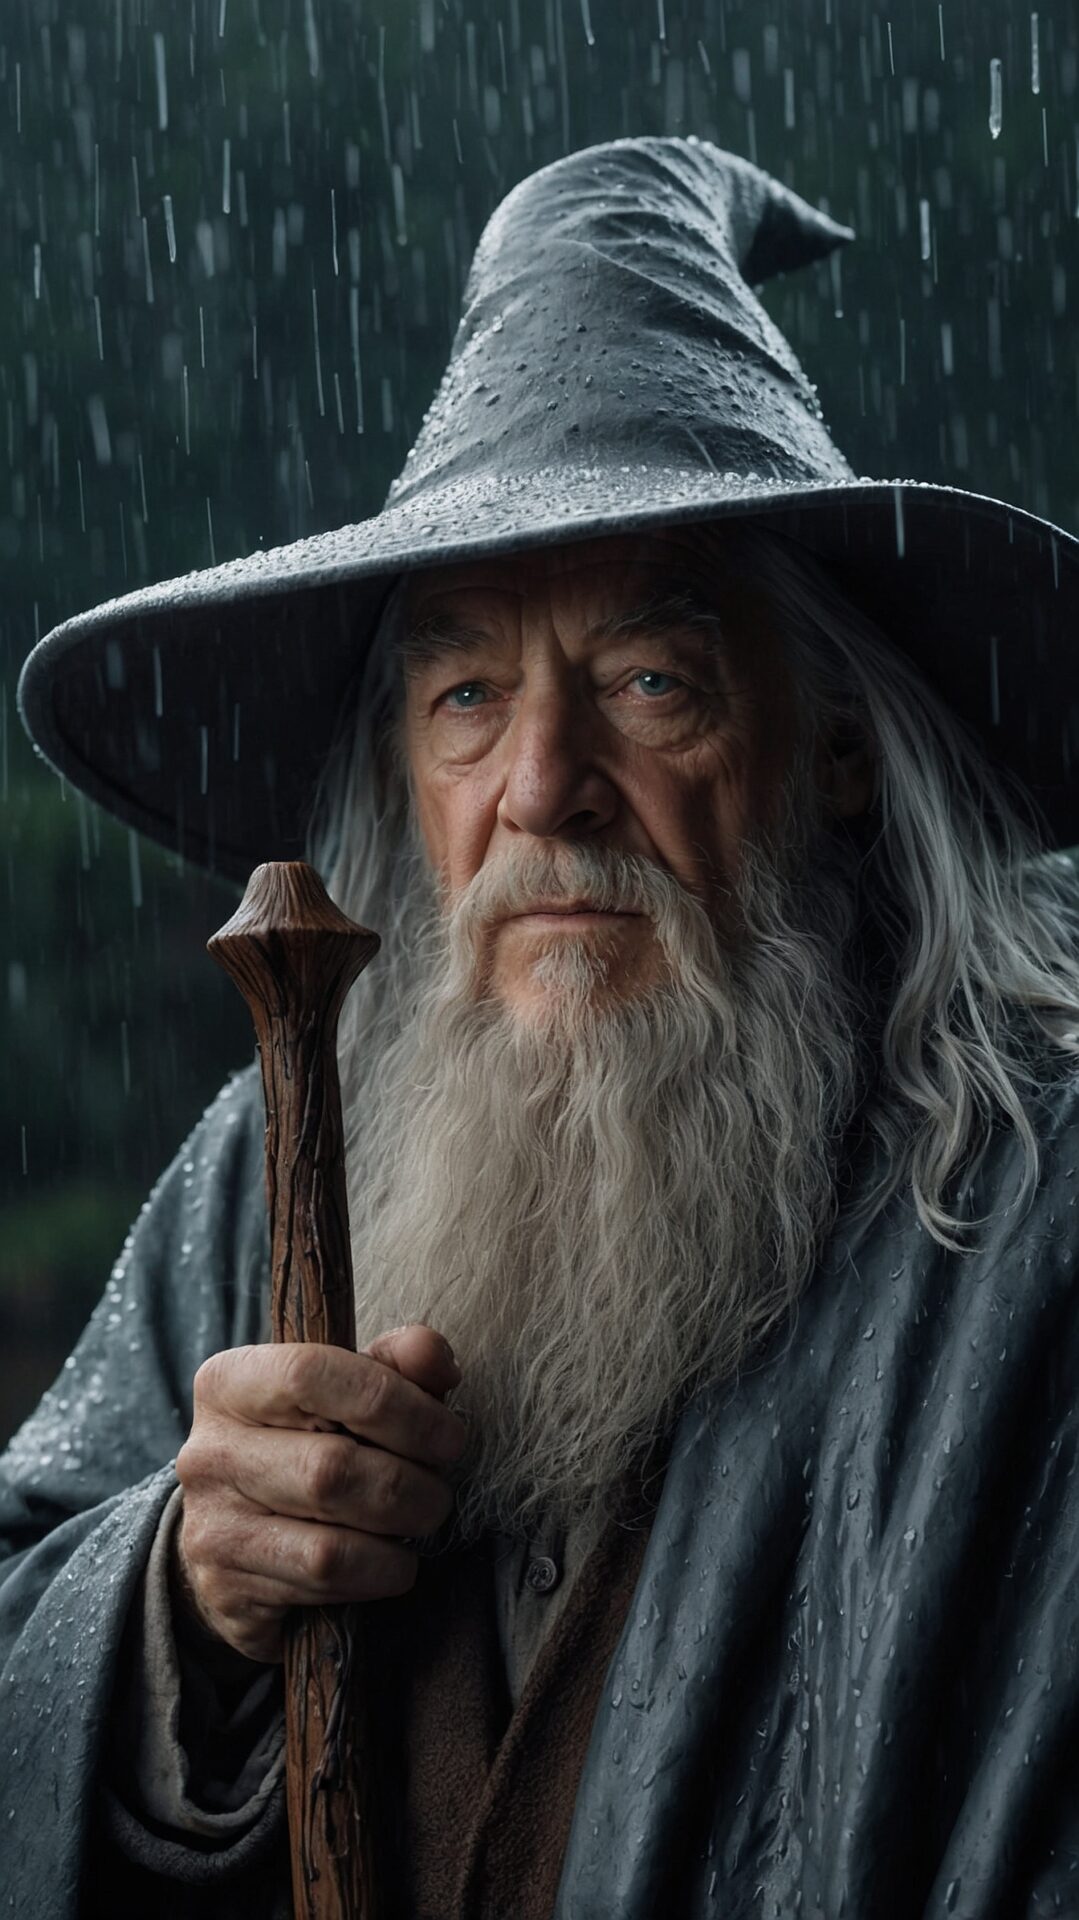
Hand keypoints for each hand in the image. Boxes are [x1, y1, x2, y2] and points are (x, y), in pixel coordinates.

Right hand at [173, 1324, 465, 1662]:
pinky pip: (322, 1587)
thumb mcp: (345, 1391)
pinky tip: (386, 1562)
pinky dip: (376, 1576)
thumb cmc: (307, 1444)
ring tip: (418, 1521)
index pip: (311, 1375)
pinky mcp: (226, 1589)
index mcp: (229, 1384)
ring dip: (398, 1537)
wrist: (234, 1534)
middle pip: (331, 1469)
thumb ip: (394, 1362)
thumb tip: (436, 1360)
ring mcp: (211, 1527)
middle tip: (438, 1490)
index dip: (397, 1404)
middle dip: (412, 1485)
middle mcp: (208, 1453)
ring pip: (330, 1544)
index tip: (448, 1435)